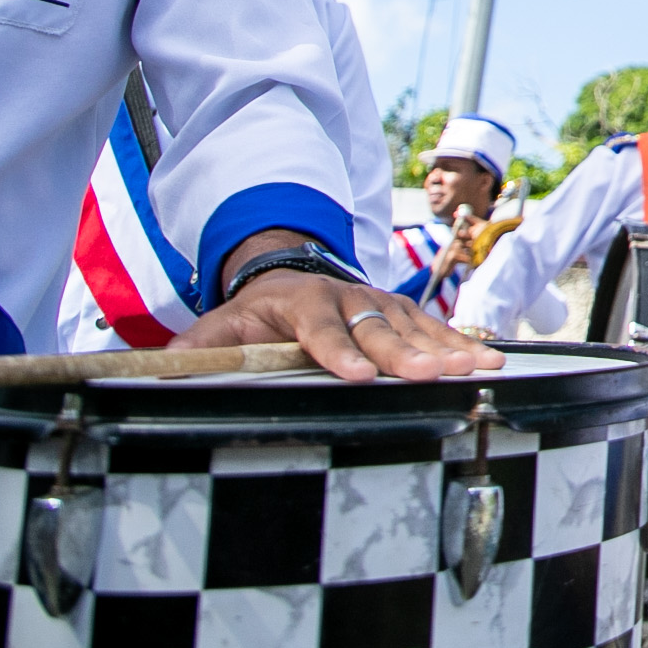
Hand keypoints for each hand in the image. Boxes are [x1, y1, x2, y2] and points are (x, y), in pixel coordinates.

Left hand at [175, 233, 502, 382]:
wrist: (291, 270)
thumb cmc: (254, 313)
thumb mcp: (219, 328)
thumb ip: (194, 352)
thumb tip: (155, 376)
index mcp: (303, 303)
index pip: (323, 330)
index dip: (339, 354)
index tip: (357, 376)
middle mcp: (350, 298)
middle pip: (381, 329)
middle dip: (408, 355)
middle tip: (433, 376)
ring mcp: (382, 303)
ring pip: (417, 327)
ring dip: (450, 349)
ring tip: (479, 367)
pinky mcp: (404, 313)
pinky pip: (436, 328)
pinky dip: (464, 342)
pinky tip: (491, 358)